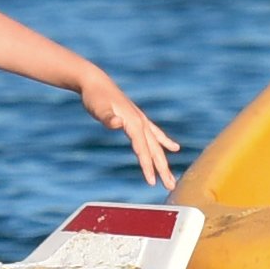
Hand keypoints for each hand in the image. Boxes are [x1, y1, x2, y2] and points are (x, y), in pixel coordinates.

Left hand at [69, 63, 178, 187]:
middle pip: (154, 150)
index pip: (143, 149)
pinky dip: (165, 141)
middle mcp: (141, 122)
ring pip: (157, 145)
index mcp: (133, 122)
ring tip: (172, 176)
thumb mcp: (98, 108)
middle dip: (162, 169)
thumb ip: (108, 117)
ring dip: (164, 161)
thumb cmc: (95, 97)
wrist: (95, 82)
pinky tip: (174, 148)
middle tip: (170, 186)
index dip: (147, 166)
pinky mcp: (138, 119)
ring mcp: (141, 120)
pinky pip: (155, 134)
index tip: (151, 182)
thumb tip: (117, 123)